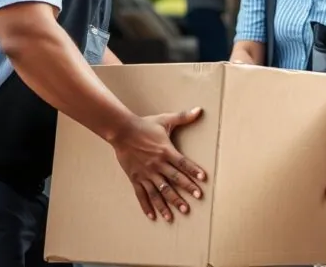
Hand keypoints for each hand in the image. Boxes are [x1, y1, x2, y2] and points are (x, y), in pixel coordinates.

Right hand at [111, 108, 207, 222]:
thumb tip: (200, 110)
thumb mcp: (165, 120)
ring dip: (167, 203)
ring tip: (175, 215)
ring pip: (158, 191)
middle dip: (185, 191)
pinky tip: (153, 216)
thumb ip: (183, 117)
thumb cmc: (145, 125)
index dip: (193, 172)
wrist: (122, 131)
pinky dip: (147, 206)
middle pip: (173, 180)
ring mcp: (146, 173)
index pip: (183, 164)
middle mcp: (157, 164)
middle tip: (194, 201)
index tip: (203, 181)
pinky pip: (142, 195)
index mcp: (166, 151)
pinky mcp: (135, 178)